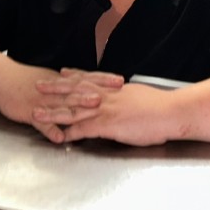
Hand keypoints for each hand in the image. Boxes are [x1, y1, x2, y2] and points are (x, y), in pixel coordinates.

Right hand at [0, 64, 115, 143]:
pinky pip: (41, 123)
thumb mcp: (50, 81)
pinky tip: (59, 137)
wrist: (0, 78)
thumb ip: (67, 87)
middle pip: (79, 90)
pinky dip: (50, 129)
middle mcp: (55, 90)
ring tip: (94, 110)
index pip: (86, 78)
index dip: (103, 79)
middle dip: (98, 91)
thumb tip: (86, 90)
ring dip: (79, 107)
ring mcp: (43, 101)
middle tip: (116, 92)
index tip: (121, 80)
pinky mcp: (29, 112)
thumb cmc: (25, 80)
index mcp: (61, 82)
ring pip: (63, 104)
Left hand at [33, 83, 181, 146]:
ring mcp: (107, 110)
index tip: (62, 72)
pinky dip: (71, 132)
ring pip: (74, 109)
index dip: (74, 76)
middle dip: (55, 88)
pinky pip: (85, 128)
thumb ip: (128, 97)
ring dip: (54, 111)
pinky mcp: (109, 125)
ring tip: (38, 112)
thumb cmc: (162, 107)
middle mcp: (107, 96)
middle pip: (75, 90)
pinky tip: (60, 136)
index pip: (90, 80)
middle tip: (39, 85)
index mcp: (116, 89)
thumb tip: (126, 98)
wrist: (172, 112)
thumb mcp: (141, 96)